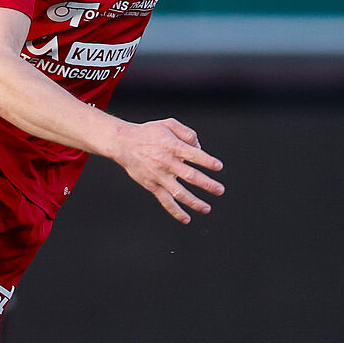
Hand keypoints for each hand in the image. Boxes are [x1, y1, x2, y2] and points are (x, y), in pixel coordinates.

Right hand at [108, 117, 223, 223]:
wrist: (123, 143)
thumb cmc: (148, 133)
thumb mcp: (169, 124)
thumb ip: (187, 133)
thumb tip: (199, 148)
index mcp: (172, 146)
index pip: (194, 155)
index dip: (208, 161)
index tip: (219, 167)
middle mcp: (167, 162)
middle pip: (190, 176)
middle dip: (207, 184)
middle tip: (220, 190)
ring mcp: (159, 176)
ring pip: (179, 192)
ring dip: (194, 202)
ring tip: (207, 208)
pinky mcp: (152, 185)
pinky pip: (165, 201)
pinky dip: (176, 211)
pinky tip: (186, 218)